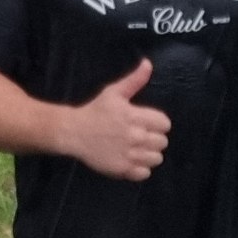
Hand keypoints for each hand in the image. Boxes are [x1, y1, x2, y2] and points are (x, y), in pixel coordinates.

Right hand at [62, 59, 168, 180]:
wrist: (73, 132)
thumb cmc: (94, 111)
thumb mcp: (113, 92)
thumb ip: (134, 80)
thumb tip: (148, 64)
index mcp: (135, 117)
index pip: (165, 124)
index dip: (157, 123)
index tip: (146, 123)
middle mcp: (135, 136)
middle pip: (162, 142)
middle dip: (153, 138)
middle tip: (139, 136)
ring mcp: (129, 155)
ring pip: (156, 159)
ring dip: (149, 154)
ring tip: (136, 149)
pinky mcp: (123, 169)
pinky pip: (145, 173)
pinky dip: (140, 169)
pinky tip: (130, 160)